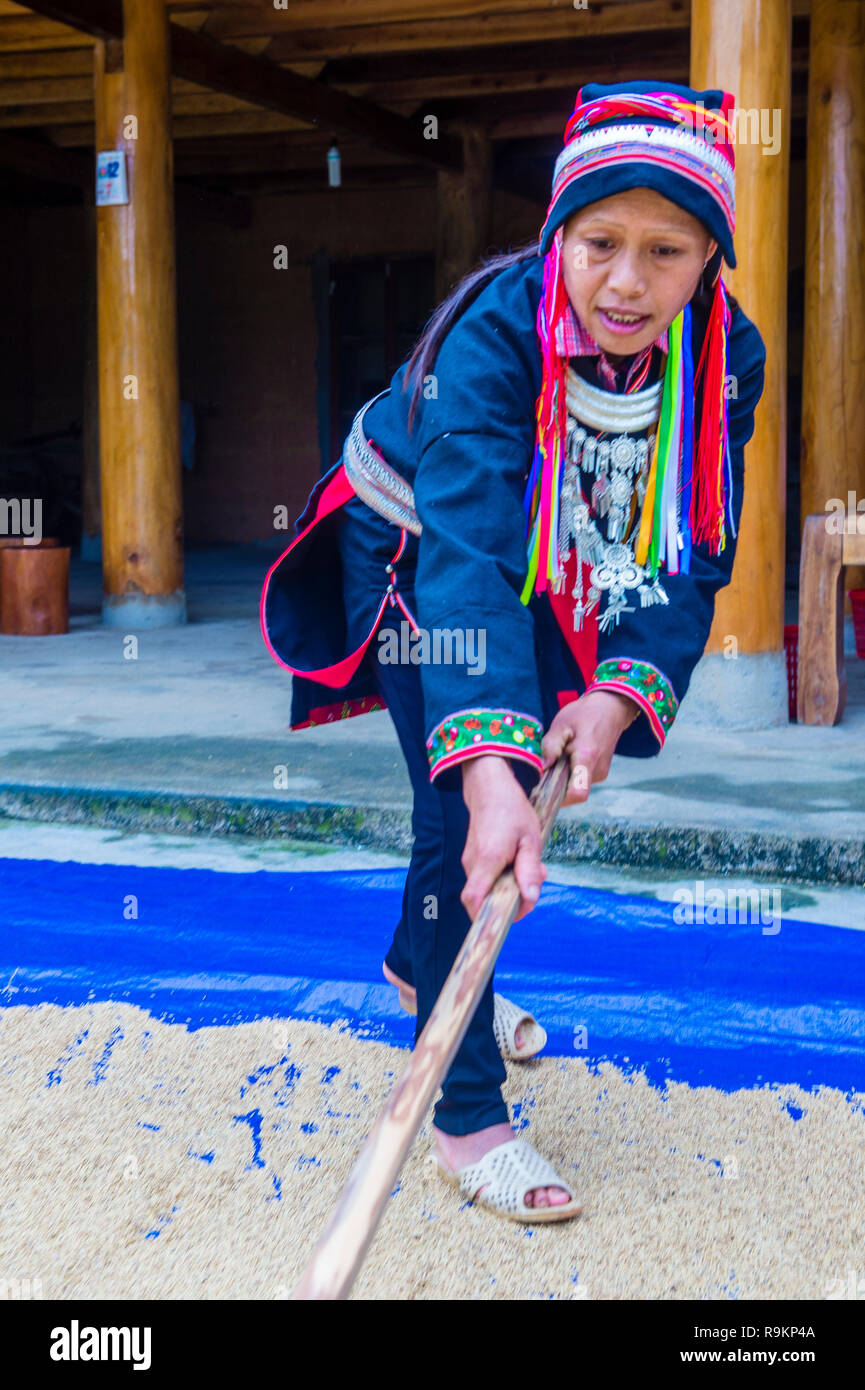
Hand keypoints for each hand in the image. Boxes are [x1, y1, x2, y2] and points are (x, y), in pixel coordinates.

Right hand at [460, 756, 545, 920]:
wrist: (489, 787)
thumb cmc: (512, 810)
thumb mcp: (530, 839)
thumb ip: (529, 870)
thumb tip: (530, 898)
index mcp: (487, 859)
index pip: (474, 900)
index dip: (486, 917)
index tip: (511, 917)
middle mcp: (473, 863)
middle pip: (483, 900)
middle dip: (510, 902)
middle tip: (533, 886)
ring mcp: (470, 861)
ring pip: (487, 889)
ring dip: (509, 888)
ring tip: (530, 868)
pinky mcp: (472, 858)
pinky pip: (486, 878)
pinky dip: (503, 878)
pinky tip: (518, 861)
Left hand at [541, 689, 637, 806]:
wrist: (611, 708)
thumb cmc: (585, 714)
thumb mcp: (561, 725)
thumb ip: (550, 747)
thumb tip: (540, 769)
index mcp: (587, 757)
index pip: (577, 794)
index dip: (559, 798)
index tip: (543, 789)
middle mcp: (597, 770)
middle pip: (573, 793)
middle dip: (555, 787)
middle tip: (543, 771)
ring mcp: (601, 773)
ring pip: (576, 786)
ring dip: (563, 779)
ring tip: (557, 759)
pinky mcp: (600, 773)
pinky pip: (581, 781)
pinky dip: (570, 774)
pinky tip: (565, 759)